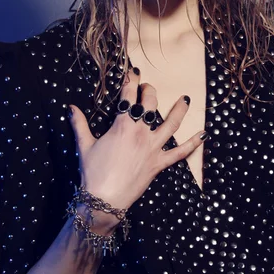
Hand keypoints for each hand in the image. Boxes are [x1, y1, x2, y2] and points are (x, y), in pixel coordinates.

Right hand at [67, 67, 206, 212]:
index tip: (132, 72)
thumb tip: (70, 108)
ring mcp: (153, 148)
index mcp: (122, 126)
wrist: (103, 200)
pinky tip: (204, 135)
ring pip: (171, 124)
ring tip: (186, 99)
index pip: (128, 96)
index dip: (131, 81)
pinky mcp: (159, 163)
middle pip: (149, 104)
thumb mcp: (84, 145)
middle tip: (146, 87)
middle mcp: (141, 133)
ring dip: (179, 110)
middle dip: (149, 91)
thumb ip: (79, 124)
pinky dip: (193, 144)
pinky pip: (180, 152)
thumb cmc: (93, 172)